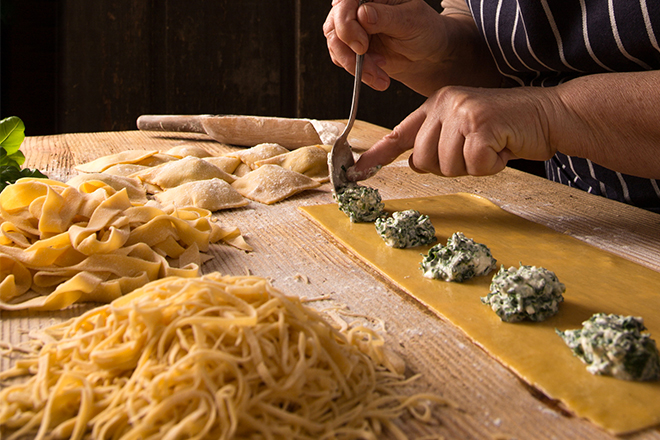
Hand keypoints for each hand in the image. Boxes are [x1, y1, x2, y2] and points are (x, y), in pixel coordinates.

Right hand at [323, 0, 461, 94]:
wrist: (428, 54)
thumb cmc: (425, 30)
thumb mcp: (410, 21)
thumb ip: (386, 17)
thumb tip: (362, 14)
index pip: (345, 2)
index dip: (347, 24)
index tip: (362, 46)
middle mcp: (358, 7)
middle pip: (335, 26)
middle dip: (349, 52)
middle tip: (372, 66)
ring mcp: (353, 27)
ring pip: (336, 45)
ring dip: (355, 66)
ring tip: (379, 76)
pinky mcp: (351, 47)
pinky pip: (341, 59)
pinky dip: (357, 71)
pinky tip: (377, 74)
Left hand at [349, 86, 557, 177]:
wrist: (549, 115)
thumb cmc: (507, 129)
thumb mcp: (466, 131)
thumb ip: (440, 142)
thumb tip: (414, 163)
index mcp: (436, 104)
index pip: (400, 133)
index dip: (378, 156)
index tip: (357, 172)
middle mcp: (444, 104)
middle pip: (422, 162)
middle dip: (449, 168)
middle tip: (476, 154)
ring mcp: (461, 112)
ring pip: (446, 167)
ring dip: (472, 167)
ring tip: (492, 148)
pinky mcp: (480, 124)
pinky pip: (473, 167)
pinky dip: (491, 167)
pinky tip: (503, 149)